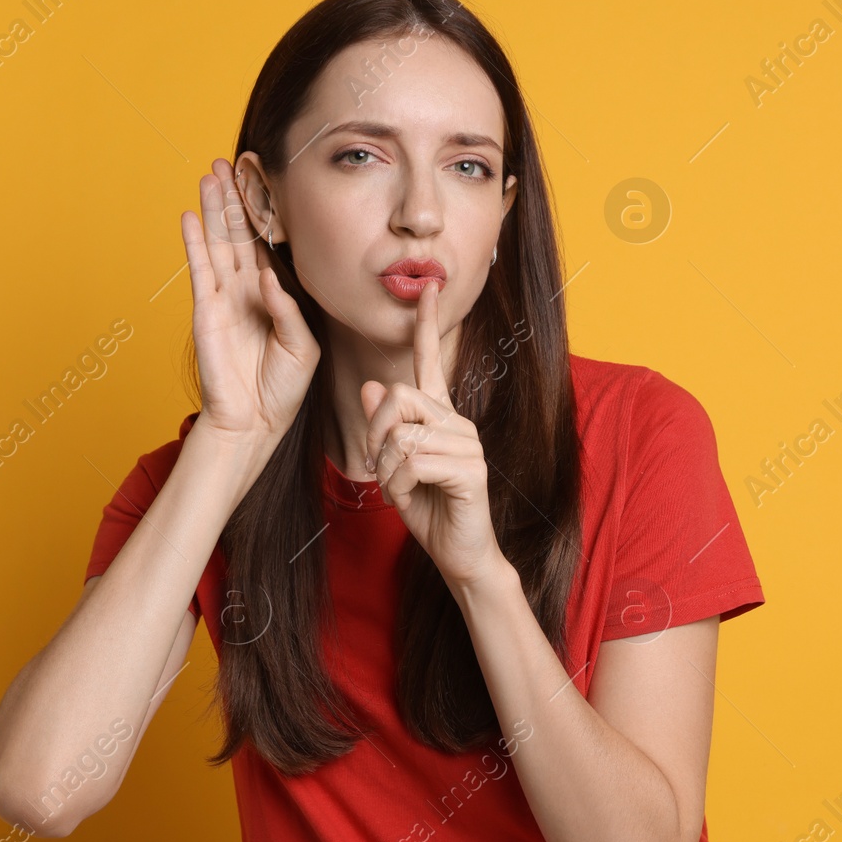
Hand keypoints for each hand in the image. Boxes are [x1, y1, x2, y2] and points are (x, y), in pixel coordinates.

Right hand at [180, 158, 318, 443]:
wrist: (254, 422)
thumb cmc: (282, 389)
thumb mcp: (304, 347)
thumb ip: (289, 311)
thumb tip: (266, 280)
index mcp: (273, 294)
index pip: (266, 244)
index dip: (264, 212)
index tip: (264, 177)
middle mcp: (246, 289)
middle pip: (239, 233)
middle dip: (235, 197)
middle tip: (230, 160)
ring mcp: (223, 297)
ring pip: (217, 243)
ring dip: (213, 209)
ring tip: (209, 174)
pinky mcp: (205, 311)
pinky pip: (199, 270)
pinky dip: (194, 242)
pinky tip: (189, 216)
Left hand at [361, 280, 505, 593]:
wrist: (459, 553)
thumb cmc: (429, 508)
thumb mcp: (393, 466)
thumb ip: (383, 428)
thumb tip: (370, 385)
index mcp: (439, 416)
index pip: (430, 361)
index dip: (426, 324)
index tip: (428, 288)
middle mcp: (457, 421)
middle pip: (398, 397)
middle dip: (375, 434)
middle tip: (379, 467)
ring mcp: (468, 443)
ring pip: (401, 434)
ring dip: (386, 468)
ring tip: (399, 488)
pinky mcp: (471, 469)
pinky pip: (414, 461)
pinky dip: (400, 484)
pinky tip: (412, 498)